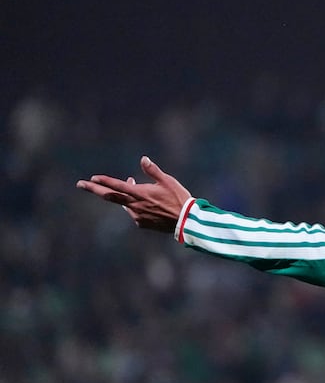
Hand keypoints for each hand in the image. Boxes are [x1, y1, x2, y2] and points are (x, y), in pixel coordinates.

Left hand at [77, 156, 191, 232]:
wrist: (186, 221)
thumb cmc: (179, 198)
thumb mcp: (168, 181)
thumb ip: (153, 171)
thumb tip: (143, 159)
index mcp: (140, 193)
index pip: (117, 186)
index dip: (103, 181)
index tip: (92, 177)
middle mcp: (135, 205)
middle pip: (110, 196)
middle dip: (94, 189)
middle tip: (80, 184)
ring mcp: (137, 215)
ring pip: (124, 204)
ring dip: (124, 196)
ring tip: (132, 188)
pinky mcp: (142, 223)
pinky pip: (134, 213)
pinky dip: (135, 206)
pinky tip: (147, 205)